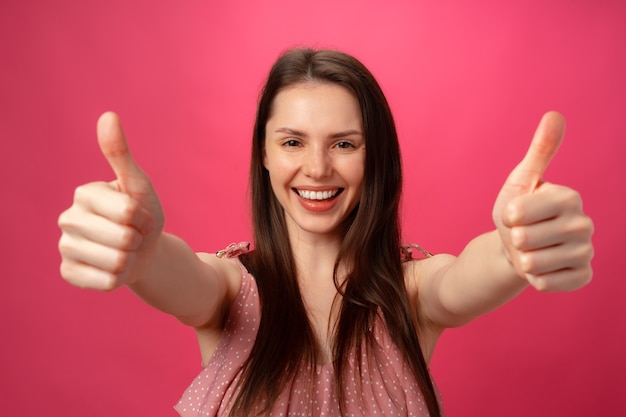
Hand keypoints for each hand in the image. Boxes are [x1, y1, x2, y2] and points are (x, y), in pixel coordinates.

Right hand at [58, 112, 163, 289]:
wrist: (143, 251)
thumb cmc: (142, 215)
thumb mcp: (139, 184)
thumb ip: (121, 154)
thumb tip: (108, 115)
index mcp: (84, 193)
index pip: (128, 211)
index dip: (144, 217)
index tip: (139, 215)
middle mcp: (68, 219)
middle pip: (123, 239)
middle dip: (139, 239)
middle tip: (134, 235)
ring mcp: (66, 248)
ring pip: (116, 263)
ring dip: (131, 260)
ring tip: (126, 250)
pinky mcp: (69, 274)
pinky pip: (107, 282)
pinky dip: (121, 278)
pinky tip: (116, 268)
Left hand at [492, 111, 593, 290]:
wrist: (518, 249)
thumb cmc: (517, 212)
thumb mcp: (521, 181)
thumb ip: (539, 151)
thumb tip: (554, 115)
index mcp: (569, 197)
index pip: (519, 212)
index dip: (507, 215)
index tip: (513, 213)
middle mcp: (585, 224)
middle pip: (523, 239)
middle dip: (513, 239)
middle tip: (523, 235)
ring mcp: (586, 252)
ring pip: (532, 263)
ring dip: (522, 260)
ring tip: (530, 251)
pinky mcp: (582, 277)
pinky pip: (545, 284)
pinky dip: (534, 279)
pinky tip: (541, 268)